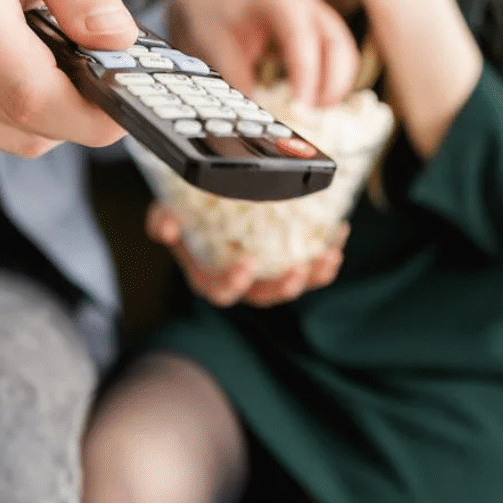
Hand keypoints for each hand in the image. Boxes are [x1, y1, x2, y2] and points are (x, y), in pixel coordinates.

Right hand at [0, 0, 135, 155]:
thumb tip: (120, 42)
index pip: (32, 97)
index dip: (89, 116)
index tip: (124, 106)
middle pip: (26, 127)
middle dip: (75, 111)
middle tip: (92, 69)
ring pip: (10, 139)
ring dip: (43, 114)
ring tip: (41, 57)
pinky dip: (10, 115)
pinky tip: (6, 67)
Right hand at [147, 204, 348, 307]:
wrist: (205, 205)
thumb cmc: (184, 213)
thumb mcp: (166, 213)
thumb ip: (162, 219)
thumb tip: (166, 226)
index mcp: (209, 277)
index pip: (221, 291)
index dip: (234, 283)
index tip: (248, 264)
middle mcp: (241, 283)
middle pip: (264, 297)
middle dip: (284, 287)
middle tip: (299, 270)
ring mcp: (267, 275)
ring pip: (293, 285)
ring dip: (314, 275)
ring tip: (330, 255)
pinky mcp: (288, 261)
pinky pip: (311, 265)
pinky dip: (327, 252)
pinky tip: (340, 231)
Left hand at [168, 0, 358, 107]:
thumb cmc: (214, 12)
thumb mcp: (215, 44)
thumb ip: (236, 77)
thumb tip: (254, 112)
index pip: (302, 37)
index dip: (306, 74)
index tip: (301, 105)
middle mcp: (304, 1)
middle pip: (336, 42)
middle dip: (332, 83)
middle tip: (314, 114)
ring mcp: (316, 12)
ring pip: (343, 49)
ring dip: (337, 83)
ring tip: (316, 111)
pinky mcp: (320, 26)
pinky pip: (339, 52)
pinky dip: (334, 77)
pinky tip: (318, 99)